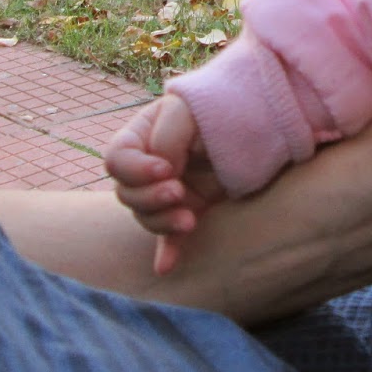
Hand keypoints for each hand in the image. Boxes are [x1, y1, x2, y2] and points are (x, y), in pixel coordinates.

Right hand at [104, 94, 224, 274]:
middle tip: (178, 192)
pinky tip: (166, 266)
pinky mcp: (189, 209)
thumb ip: (166, 137)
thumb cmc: (216, 105)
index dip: (136, 169)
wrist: (255, 116)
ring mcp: (168, 190)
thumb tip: (161, 173)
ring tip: (189, 219)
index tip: (166, 168)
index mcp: (140, 137)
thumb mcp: (187, 111)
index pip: (116, 160)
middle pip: (126, 194)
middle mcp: (148, 168)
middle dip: (150, 198)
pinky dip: (168, 251)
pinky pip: (170, 236)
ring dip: (163, 221)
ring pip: (146, 217)